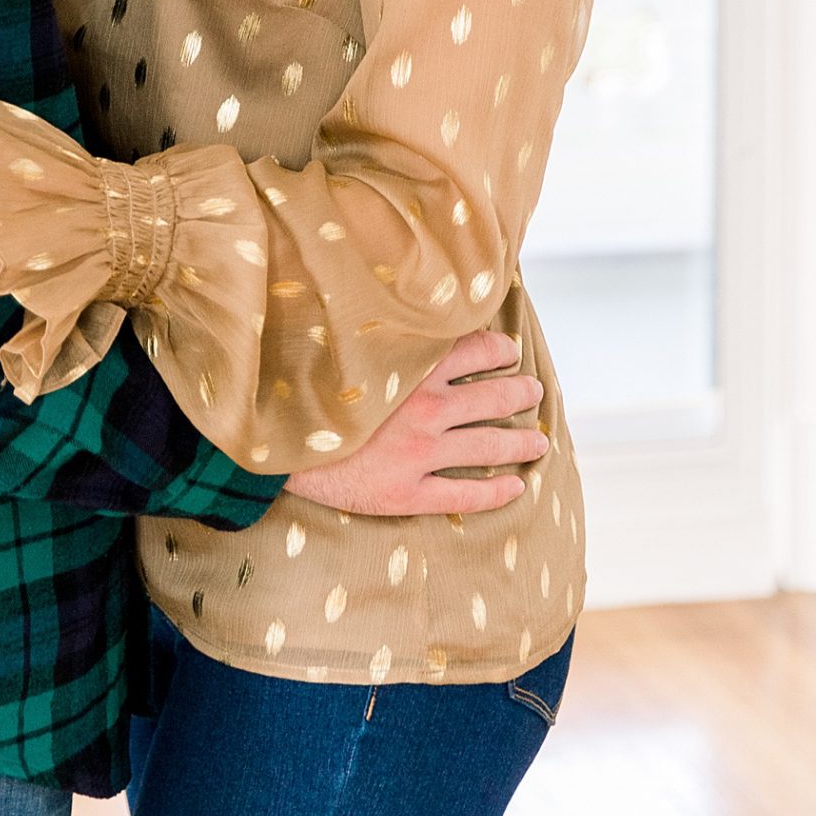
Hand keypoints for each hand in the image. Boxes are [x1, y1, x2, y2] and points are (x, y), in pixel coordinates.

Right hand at [284, 330, 546, 515]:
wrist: (275, 445)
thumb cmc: (310, 391)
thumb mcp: (349, 352)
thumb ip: (385, 340)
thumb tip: (413, 321)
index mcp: (411, 370)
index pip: (472, 350)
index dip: (498, 349)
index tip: (510, 350)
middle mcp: (424, 409)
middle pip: (490, 399)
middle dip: (519, 393)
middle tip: (535, 391)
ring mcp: (419, 454)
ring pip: (487, 446)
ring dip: (520, 442)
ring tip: (539, 441)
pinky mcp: (407, 492)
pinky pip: (464, 494)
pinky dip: (496, 491)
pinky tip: (515, 487)